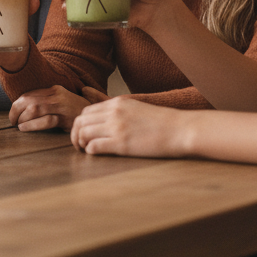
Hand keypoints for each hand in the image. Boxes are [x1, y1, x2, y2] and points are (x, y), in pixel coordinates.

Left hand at [9, 85, 99, 131]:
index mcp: (55, 89)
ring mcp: (62, 106)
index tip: (13, 113)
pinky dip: (32, 124)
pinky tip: (25, 128)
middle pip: (30, 100)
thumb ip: (46, 101)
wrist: (97, 117)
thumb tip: (23, 107)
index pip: (30, 94)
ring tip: (17, 125)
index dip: (17, 104)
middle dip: (16, 110)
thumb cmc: (75, 112)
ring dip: (22, 118)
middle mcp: (58, 95)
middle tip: (11, 120)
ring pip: (35, 108)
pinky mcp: (66, 118)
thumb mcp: (60, 101)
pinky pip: (46, 120)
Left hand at [70, 96, 191, 157]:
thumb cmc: (162, 122)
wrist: (181, 129)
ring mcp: (116, 128)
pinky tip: (94, 154)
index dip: (80, 123)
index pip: (86, 111)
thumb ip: (119, 111)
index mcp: (116, 103)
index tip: (82, 133)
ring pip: (83, 133)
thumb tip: (106, 120)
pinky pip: (94, 146)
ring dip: (80, 143)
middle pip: (80, 121)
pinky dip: (90, 150)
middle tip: (79, 145)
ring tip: (84, 150)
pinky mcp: (122, 144)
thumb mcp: (136, 108)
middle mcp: (113, 113)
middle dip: (75, 134)